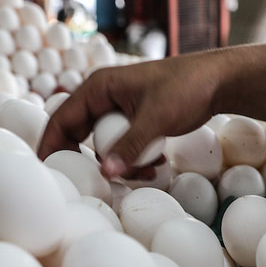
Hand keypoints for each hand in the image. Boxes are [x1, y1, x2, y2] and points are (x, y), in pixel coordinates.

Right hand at [39, 52, 222, 176]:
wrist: (219, 82)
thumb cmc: (186, 88)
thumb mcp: (155, 119)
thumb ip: (129, 146)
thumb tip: (105, 173)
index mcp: (99, 88)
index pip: (62, 118)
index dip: (51, 144)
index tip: (47, 170)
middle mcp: (104, 98)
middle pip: (79, 135)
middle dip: (90, 161)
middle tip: (92, 184)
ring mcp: (119, 110)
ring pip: (104, 145)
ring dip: (120, 163)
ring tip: (145, 171)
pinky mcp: (135, 121)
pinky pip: (123, 146)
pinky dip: (134, 159)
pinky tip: (156, 164)